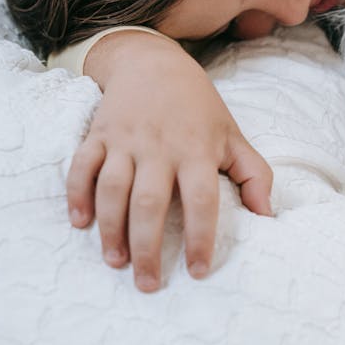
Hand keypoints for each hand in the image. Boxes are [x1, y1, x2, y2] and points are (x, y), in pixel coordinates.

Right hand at [66, 30, 272, 291]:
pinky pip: (81, 166)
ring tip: (115, 262)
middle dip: (146, 248)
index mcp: (196, 149)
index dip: (200, 238)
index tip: (198, 272)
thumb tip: (268, 218)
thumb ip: (253, 174)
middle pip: (149, 203)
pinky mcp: (98, 133)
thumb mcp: (231, 134)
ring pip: (112, 189)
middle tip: (148, 284)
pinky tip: (80, 222)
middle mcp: (159, 146)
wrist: (152, 60)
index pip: (201, 199)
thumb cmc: (197, 107)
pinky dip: (77, 194)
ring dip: (111, 229)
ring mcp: (125, 139)